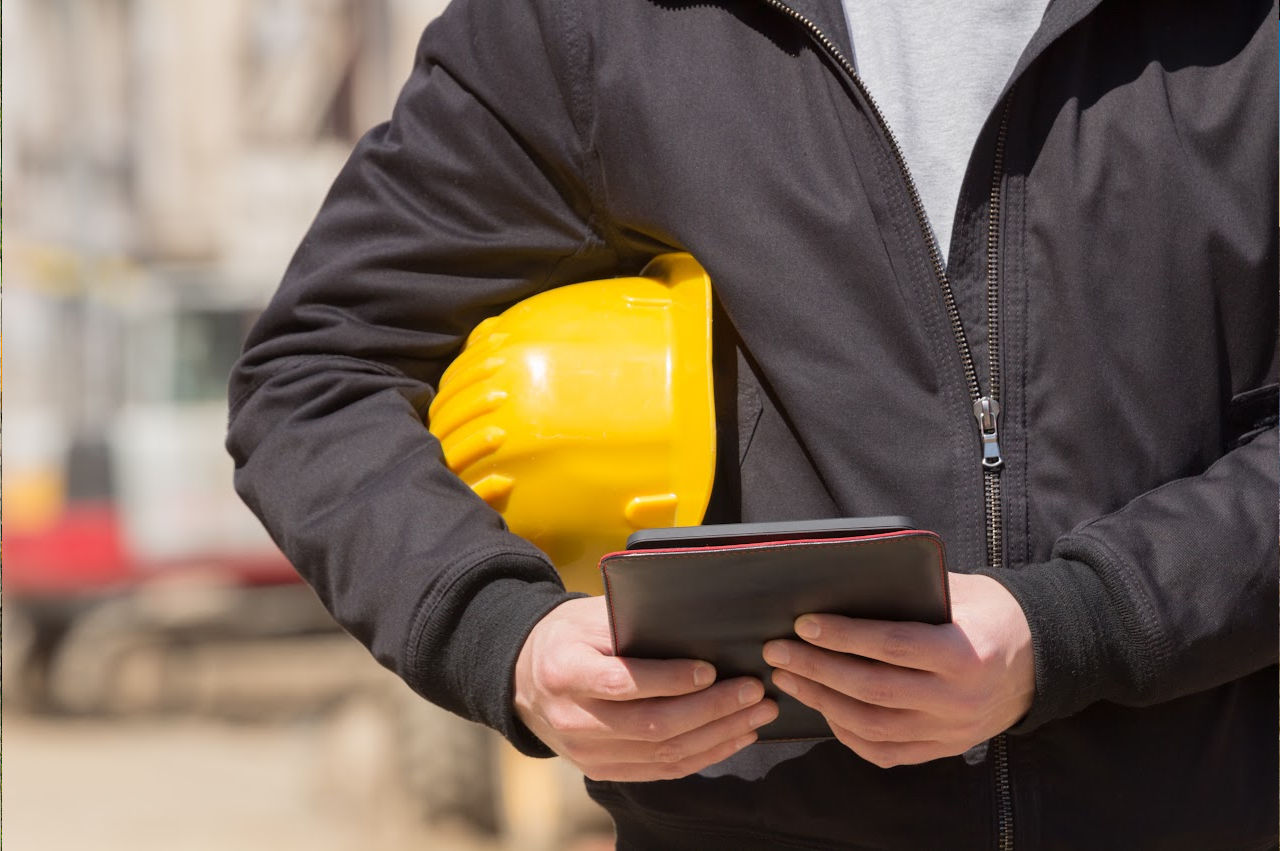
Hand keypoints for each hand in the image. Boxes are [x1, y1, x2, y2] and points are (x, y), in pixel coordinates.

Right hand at [514, 596, 778, 780]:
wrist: (524, 679)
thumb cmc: (569, 637)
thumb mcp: (589, 616)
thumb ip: (632, 622)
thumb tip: (698, 624)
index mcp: (565, 672)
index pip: (622, 684)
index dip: (669, 680)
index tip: (709, 669)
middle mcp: (573, 720)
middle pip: (651, 725)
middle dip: (711, 709)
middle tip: (752, 690)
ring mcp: (587, 753)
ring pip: (663, 753)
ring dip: (719, 735)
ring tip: (757, 712)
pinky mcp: (603, 770)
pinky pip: (662, 770)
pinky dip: (705, 755)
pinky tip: (735, 736)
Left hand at [762, 572, 1032, 767]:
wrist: (1041, 659)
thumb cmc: (989, 613)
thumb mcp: (960, 590)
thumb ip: (910, 590)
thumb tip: (841, 581)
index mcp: (967, 653)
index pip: (892, 646)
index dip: (843, 636)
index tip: (804, 624)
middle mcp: (958, 699)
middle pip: (873, 689)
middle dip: (816, 669)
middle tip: (778, 651)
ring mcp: (951, 731)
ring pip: (872, 725)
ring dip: (821, 702)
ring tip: (788, 678)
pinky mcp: (943, 748)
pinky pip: (884, 751)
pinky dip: (846, 733)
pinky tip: (822, 709)